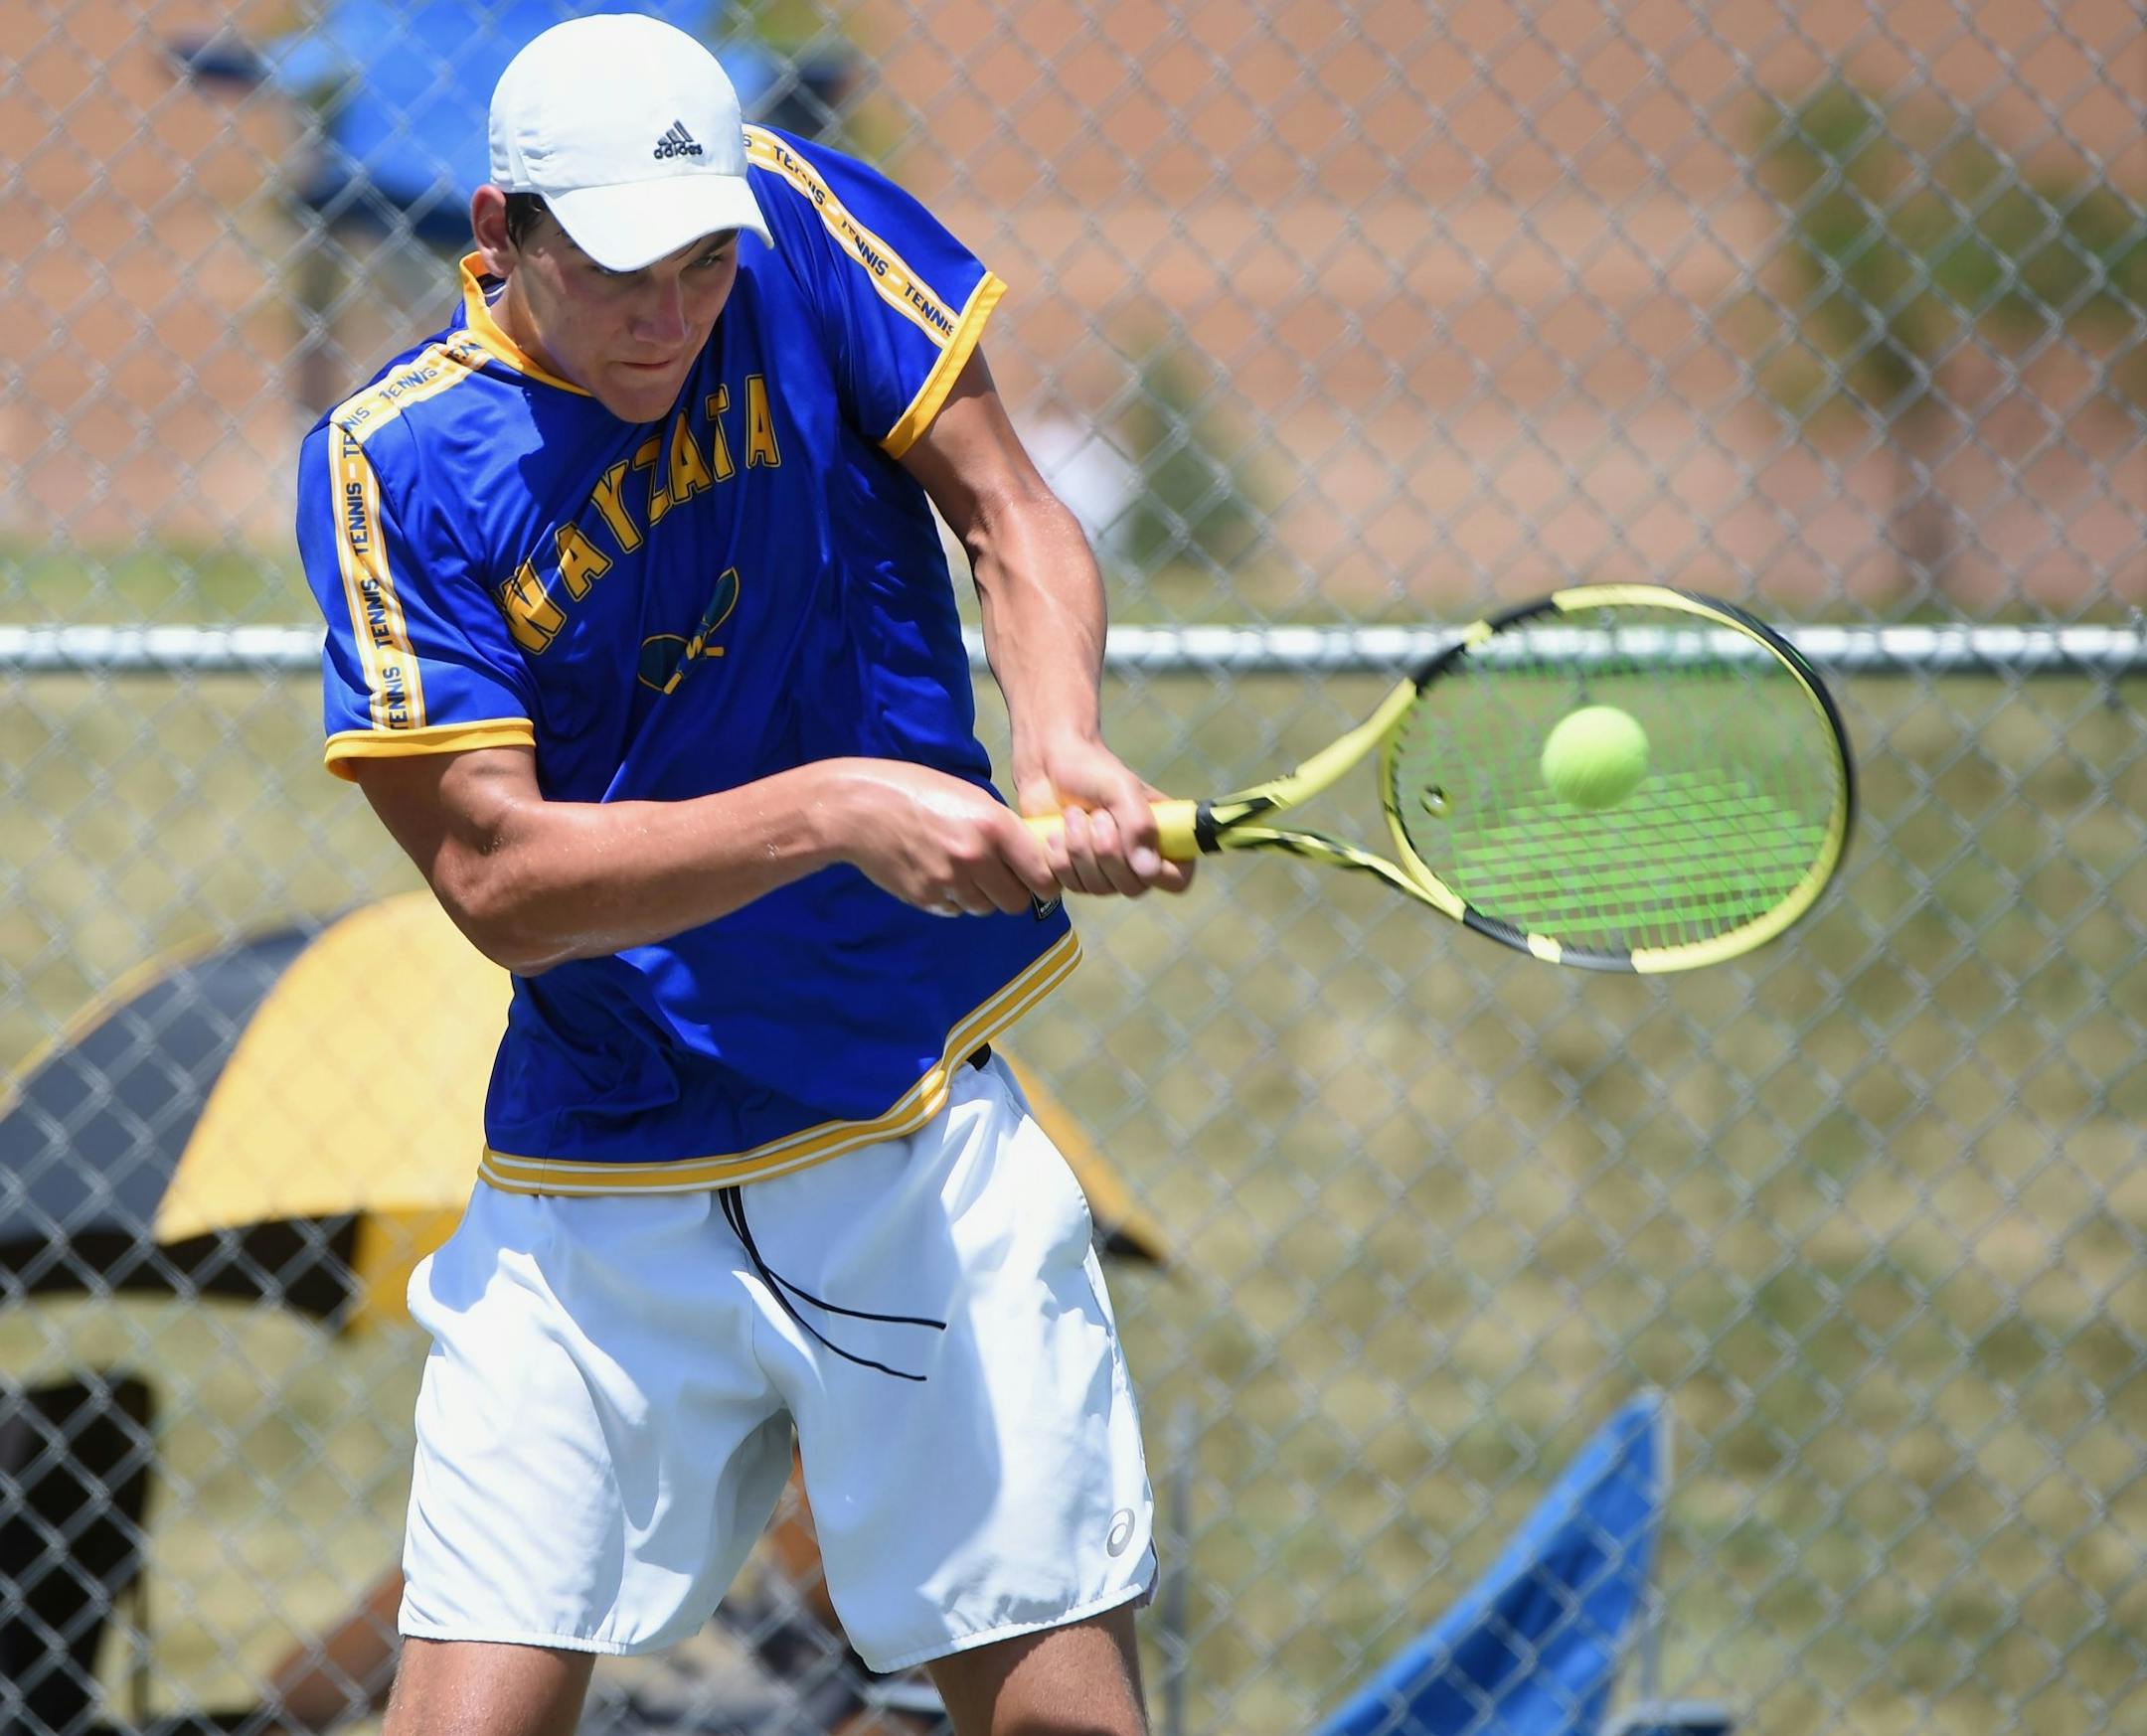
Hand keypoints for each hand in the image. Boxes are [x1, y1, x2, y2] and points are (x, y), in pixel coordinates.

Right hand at [825, 760, 1059, 917]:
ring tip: (959, 869)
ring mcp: (949, 882)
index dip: (1044, 881)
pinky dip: (952, 898)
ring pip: (984, 908)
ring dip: (980, 895)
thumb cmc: (916, 791)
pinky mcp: (926, 898)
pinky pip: (955, 909)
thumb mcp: (969, 796)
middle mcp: (975, 857)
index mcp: (993, 825)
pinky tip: (935, 872)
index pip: (1040, 874)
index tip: (1038, 880)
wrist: (859, 809)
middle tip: (998, 877)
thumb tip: (1028, 856)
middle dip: (1011, 892)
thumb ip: (1001, 827)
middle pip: (1016, 901)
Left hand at [1015, 737, 1196, 898]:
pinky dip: (1056, 860)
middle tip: (1096, 815)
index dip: (1162, 874)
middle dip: (1108, 852)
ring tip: (1072, 815)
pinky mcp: (1069, 876)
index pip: (1177, 879)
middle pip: (1132, 887)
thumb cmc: (1092, 770)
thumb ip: (1138, 824)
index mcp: (1158, 839)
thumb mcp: (1121, 788)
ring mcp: (1100, 873)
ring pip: (1097, 889)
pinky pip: (1066, 887)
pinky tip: (1053, 835)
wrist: (1046, 765)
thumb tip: (1148, 870)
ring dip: (1079, 850)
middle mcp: (1133, 862)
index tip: (1139, 849)